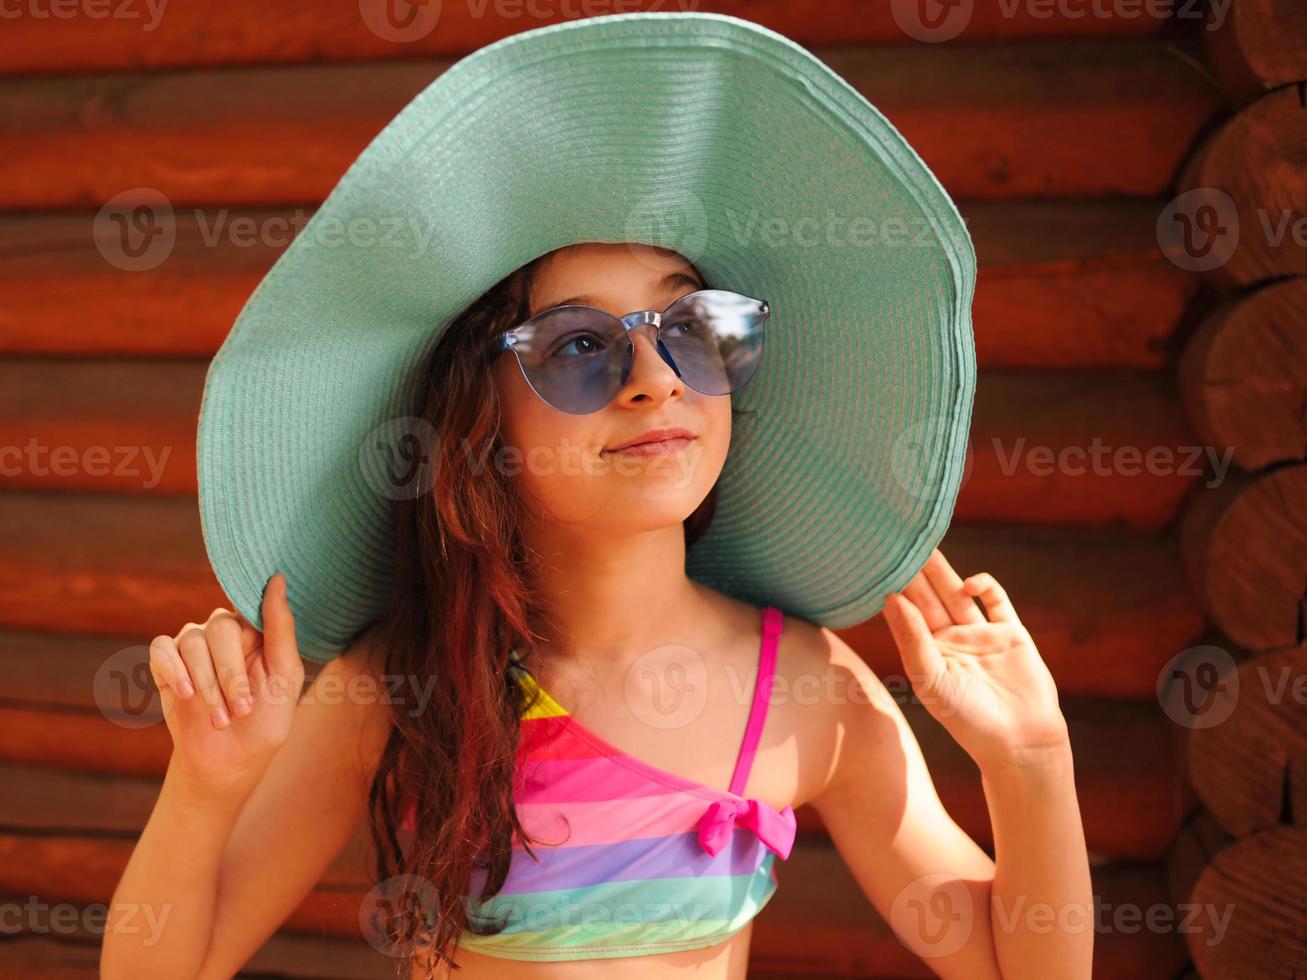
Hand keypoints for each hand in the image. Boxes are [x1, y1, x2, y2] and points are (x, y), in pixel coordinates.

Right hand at [149, 572, 306, 795]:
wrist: (229, 763)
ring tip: (220, 718)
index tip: (260, 665)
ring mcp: (193, 645)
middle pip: (220, 629)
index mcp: (256, 630)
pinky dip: (174, 670)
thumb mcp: (286, 676)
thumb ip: (281, 628)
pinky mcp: (166, 664)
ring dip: (207, 685)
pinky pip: (161, 648)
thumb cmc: (265, 720)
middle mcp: (223, 631)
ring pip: (192, 642)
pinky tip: (186, 694)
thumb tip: (278, 579)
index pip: (250, 609)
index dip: (253, 641)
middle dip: (231, 674)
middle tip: (242, 709)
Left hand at [882, 549, 1069, 772]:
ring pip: (958, 594)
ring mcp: (981, 634)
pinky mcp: (1011, 633)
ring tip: (926, 544)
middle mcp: (951, 640)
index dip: (893, 587)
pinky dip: (984, 587)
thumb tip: (890, 598)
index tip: (876, 561)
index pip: (906, 612)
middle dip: (915, 571)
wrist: (1020, 741)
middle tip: (897, 539)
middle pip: (929, 597)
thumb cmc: (967, 719)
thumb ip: (912, 639)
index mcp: (927, 652)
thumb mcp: (931, 679)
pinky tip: (969, 583)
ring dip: (943, 572)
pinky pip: (996, 602)